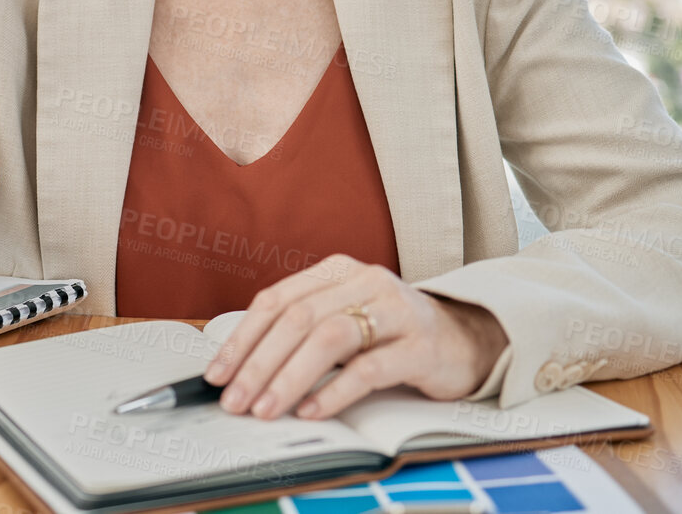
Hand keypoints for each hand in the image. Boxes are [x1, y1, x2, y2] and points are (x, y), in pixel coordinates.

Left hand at [201, 255, 509, 420]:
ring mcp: (396, 310)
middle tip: (235, 400)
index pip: (276, 299)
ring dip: (289, 378)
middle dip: (259, 363)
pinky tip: (312, 410)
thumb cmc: (392, 332)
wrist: (464, 339)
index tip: (218, 373)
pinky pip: (370, 368)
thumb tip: (242, 367)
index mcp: (337, 271)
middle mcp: (365, 281)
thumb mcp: (345, 318)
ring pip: (330, 338)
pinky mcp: (420, 345)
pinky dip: (334, 391)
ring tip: (265, 409)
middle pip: (298, 318)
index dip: (242, 338)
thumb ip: (303, 329)